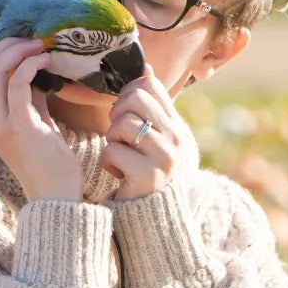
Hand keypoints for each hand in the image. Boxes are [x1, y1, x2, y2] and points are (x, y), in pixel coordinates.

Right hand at [0, 38, 82, 202]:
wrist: (56, 195)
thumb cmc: (49, 162)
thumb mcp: (34, 123)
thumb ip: (29, 98)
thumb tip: (34, 70)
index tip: (22, 44)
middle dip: (5, 46)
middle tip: (30, 40)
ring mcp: (1, 124)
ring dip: (17, 52)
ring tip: (39, 46)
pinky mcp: (20, 126)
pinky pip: (17, 84)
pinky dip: (29, 66)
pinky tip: (45, 61)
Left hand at [103, 64, 197, 200]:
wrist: (158, 219)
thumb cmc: (151, 172)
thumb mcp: (160, 138)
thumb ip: (153, 107)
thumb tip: (145, 68)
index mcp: (178, 125)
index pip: (149, 85)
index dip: (127, 93)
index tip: (124, 112)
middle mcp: (177, 139)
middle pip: (135, 99)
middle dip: (117, 113)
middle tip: (119, 134)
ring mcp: (165, 158)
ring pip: (123, 124)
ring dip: (111, 139)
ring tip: (119, 153)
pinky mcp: (149, 177)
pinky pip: (113, 151)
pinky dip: (109, 162)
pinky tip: (119, 173)